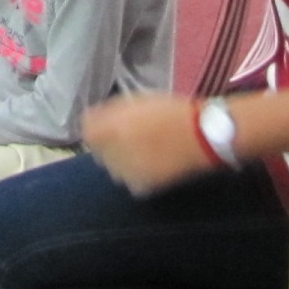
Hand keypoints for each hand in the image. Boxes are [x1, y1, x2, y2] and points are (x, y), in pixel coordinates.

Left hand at [80, 92, 217, 195]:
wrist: (202, 135)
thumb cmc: (172, 112)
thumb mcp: (138, 101)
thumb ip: (110, 111)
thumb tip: (90, 119)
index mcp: (110, 127)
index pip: (86, 130)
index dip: (96, 126)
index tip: (107, 125)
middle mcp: (113, 152)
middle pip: (98, 150)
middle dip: (109, 144)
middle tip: (131, 137)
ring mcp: (126, 172)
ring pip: (113, 167)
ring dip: (122, 160)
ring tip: (145, 150)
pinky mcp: (140, 186)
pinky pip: (130, 180)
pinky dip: (137, 174)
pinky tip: (154, 163)